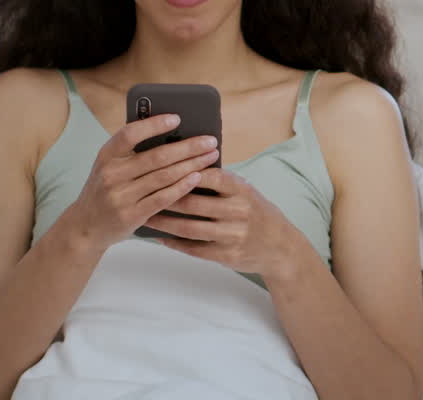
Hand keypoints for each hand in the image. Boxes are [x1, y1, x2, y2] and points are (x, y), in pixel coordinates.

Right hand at [65, 113, 219, 249]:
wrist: (85, 226)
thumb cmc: (106, 189)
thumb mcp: (110, 166)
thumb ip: (133, 152)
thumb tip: (174, 133)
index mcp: (106, 156)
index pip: (130, 134)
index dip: (154, 125)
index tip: (177, 118)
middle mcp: (111, 174)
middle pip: (157, 156)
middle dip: (188, 147)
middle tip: (210, 140)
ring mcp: (120, 196)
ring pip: (164, 176)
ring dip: (192, 165)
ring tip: (211, 156)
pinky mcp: (131, 215)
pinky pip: (163, 197)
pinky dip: (183, 186)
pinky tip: (198, 177)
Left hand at [143, 168, 302, 279]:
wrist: (280, 246)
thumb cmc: (257, 213)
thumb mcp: (246, 192)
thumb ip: (221, 183)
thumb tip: (185, 167)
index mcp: (243, 190)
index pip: (212, 177)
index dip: (186, 172)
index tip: (163, 169)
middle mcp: (239, 211)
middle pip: (194, 204)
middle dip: (165, 199)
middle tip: (143, 194)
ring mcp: (233, 234)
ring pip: (189, 228)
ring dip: (164, 223)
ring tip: (146, 217)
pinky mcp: (227, 255)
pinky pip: (195, 249)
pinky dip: (175, 243)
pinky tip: (161, 238)